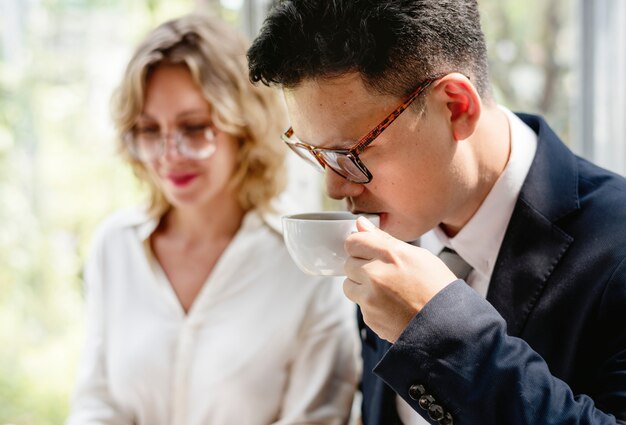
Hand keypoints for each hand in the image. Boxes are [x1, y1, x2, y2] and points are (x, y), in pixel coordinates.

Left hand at [343, 217, 456, 341]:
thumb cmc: (437, 288)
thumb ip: (384, 239)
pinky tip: (391, 306)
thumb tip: (360, 225)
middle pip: (349, 263)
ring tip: (386, 290)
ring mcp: (370, 298)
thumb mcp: (418, 255)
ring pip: (349, 285)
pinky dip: (370, 304)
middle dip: (361, 266)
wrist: (448, 326)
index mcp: (389, 254)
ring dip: (361, 286)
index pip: (354, 241)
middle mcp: (375, 275)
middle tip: (383, 273)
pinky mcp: (369, 317)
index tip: (368, 251)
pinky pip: (360, 305)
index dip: (360, 245)